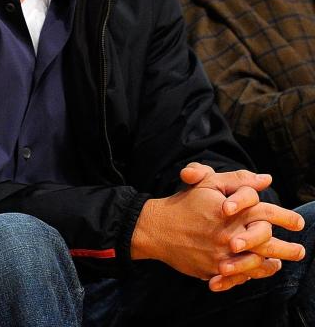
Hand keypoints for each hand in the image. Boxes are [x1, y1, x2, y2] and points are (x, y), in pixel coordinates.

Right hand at [179, 163, 303, 289]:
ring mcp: (223, 254)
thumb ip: (238, 180)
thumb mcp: (207, 183)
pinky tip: (260, 270)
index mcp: (232, 211)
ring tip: (281, 263)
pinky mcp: (214, 269)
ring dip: (274, 263)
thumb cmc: (184, 203)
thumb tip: (265, 179)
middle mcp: (231, 234)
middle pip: (268, 243)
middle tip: (301, 251)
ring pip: (257, 262)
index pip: (267, 212)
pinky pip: (241, 275)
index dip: (286, 217)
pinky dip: (253, 274)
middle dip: (288, 248)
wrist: (156, 228)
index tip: (299, 222)